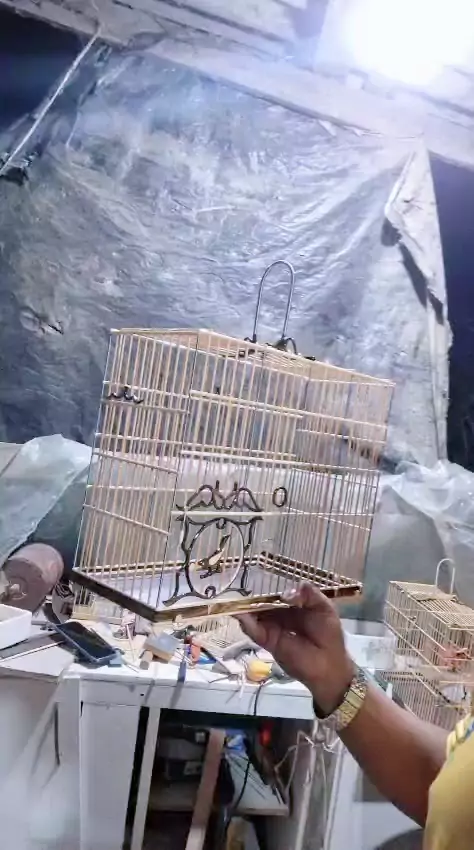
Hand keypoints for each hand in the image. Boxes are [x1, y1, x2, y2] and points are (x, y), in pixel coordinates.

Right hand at [237, 583, 353, 714]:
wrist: (330, 665)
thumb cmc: (329, 635)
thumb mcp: (324, 608)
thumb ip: (309, 594)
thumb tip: (286, 592)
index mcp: (294, 606)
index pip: (278, 595)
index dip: (271, 590)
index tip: (262, 583)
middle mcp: (280, 616)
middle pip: (264, 604)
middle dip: (254, 599)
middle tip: (243, 593)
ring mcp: (273, 629)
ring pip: (256, 616)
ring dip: (246, 609)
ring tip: (236, 603)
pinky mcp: (269, 642)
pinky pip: (256, 632)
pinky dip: (248, 624)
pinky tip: (242, 616)